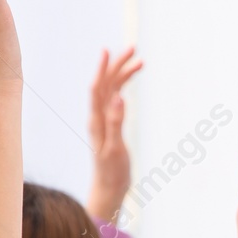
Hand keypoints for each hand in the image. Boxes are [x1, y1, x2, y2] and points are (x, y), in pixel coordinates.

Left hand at [86, 48, 143, 223]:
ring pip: (112, 90)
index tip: (108, 51)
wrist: (109, 187)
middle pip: (106, 84)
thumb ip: (115, 123)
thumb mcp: (114, 148)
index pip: (98, 88)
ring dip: (123, 74)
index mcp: (97, 120)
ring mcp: (104, 120)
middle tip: (134, 49)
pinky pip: (116, 100)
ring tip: (140, 62)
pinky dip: (125, 88)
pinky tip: (132, 82)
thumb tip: (118, 97)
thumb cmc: (111, 171)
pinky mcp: (111, 125)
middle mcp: (98, 117)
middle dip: (118, 65)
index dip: (102, 69)